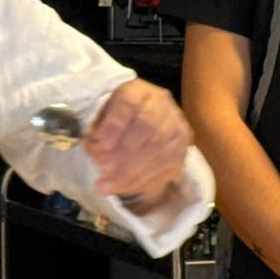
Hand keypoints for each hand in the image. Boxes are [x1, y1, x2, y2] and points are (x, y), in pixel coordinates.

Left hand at [83, 80, 191, 204]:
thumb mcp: (100, 121)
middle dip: (123, 153)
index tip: (98, 145)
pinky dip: (142, 180)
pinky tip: (122, 188)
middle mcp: (162, 103)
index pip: (129, 102)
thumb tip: (97, 153)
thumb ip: (97, 133)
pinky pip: (166, 167)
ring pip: (158, 150)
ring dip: (131, 172)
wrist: (142, 127)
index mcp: (137, 90)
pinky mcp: (182, 148)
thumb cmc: (114, 123)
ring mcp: (177, 125)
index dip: (114, 124)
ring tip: (107, 186)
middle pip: (147, 127)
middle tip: (103, 169)